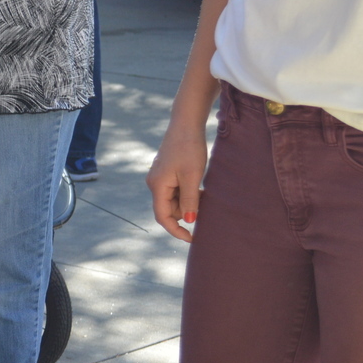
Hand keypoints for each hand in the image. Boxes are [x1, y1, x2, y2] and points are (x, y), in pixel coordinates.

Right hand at [146, 120, 208, 242]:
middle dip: (186, 212)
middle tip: (207, 206)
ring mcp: (160, 177)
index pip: (163, 217)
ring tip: (204, 191)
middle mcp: (155, 183)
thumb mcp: (192, 176)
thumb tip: (189, 221)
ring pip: (174, 199)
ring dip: (189, 201)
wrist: (185, 124)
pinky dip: (188, 192)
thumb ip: (190, 200)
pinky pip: (176, 190)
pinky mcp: (166, 172)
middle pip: (169, 209)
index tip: (192, 238)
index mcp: (157, 186)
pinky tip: (200, 186)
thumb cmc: (189, 148)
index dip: (176, 230)